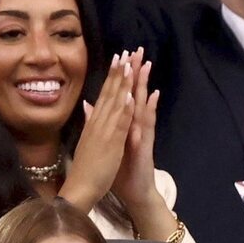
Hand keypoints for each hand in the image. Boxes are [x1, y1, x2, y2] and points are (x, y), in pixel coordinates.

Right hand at [60, 51, 134, 211]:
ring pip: (115, 104)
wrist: (80, 188)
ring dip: (122, 83)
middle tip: (127, 51)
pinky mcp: (111, 144)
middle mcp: (98, 123)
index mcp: (95, 123)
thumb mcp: (89, 140)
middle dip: (119, 72)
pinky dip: (123, 110)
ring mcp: (104, 132)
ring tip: (129, 64)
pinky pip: (118, 125)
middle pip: (110, 93)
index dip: (113, 75)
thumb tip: (87, 105)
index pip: (105, 94)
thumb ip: (90, 121)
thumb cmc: (86, 168)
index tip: (119, 57)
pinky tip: (129, 96)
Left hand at [110, 48, 159, 209]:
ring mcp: (140, 134)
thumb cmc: (118, 170)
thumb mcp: (105, 144)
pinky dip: (149, 110)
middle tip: (138, 51)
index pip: (120, 95)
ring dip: (144, 85)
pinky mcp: (145, 145)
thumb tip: (90, 106)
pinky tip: (153, 96)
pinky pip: (147, 125)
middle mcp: (132, 125)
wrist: (133, 192)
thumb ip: (100, 123)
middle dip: (135, 73)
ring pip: (141, 104)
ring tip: (147, 65)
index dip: (120, 76)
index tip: (120, 55)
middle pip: (133, 94)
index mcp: (120, 124)